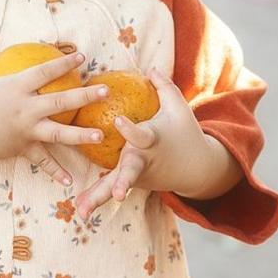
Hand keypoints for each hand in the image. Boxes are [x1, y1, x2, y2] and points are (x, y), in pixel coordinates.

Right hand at [0, 50, 109, 185]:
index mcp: (15, 88)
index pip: (45, 72)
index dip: (64, 63)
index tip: (82, 57)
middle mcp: (25, 109)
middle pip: (60, 102)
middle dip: (85, 96)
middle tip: (106, 91)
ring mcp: (26, 131)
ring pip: (59, 134)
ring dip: (81, 135)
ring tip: (100, 135)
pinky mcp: (23, 149)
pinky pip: (42, 162)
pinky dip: (56, 172)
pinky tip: (70, 180)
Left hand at [75, 68, 242, 218]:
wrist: (197, 168)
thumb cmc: (184, 132)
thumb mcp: (178, 107)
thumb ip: (164, 86)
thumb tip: (150, 65)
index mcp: (153, 140)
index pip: (142, 135)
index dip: (131, 129)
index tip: (119, 121)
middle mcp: (144, 160)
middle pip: (131, 171)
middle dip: (123, 182)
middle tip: (118, 193)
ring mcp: (138, 175)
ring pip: (116, 186)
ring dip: (98, 198)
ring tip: (82, 211)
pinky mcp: (131, 183)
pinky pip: (110, 189)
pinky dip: (96, 199)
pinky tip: (80, 210)